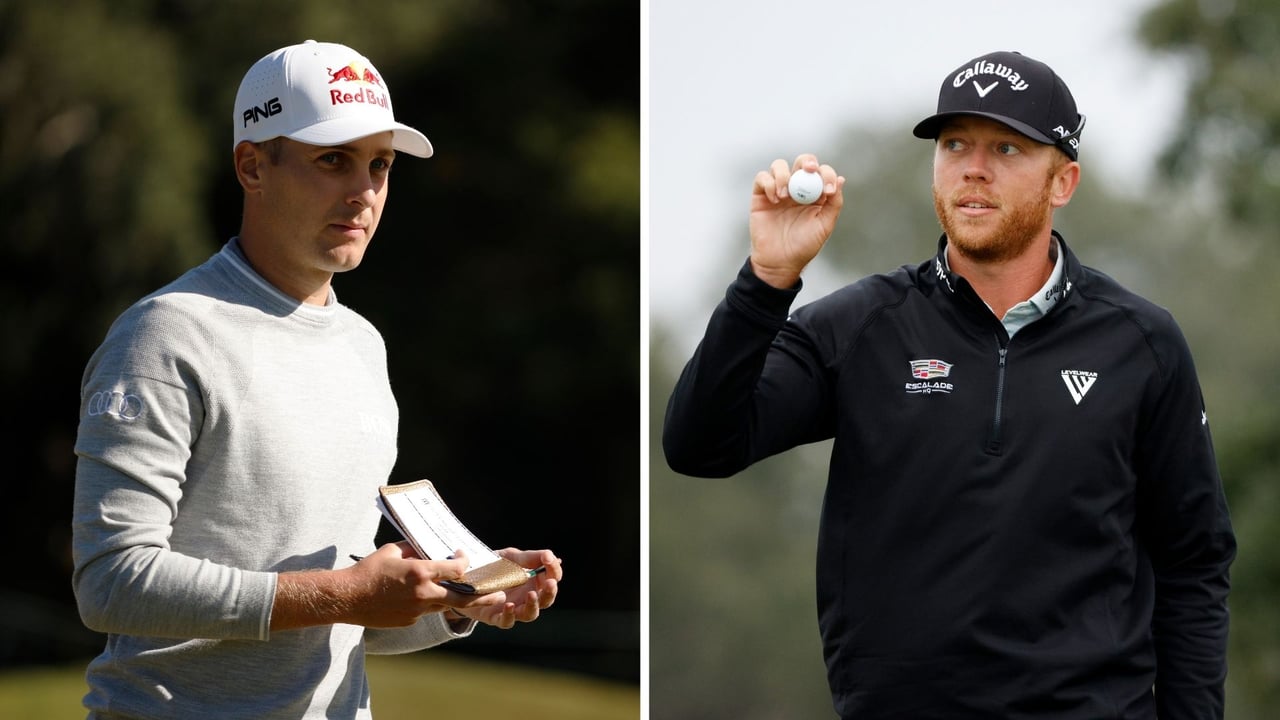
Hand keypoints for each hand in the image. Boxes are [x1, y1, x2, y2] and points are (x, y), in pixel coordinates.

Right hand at [343, 543, 505, 627]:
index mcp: (420, 572)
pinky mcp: (409, 622)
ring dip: (452, 599)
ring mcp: (417, 611)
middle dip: (483, 596)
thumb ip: (414, 548)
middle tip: (500, 594)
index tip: (464, 557)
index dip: (464, 562)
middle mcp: (423, 593)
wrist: (347, 598)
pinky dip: (425, 603)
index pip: (456, 569)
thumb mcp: (392, 551)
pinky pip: (425, 611)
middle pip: (462, 598)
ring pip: (443, 605)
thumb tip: (427, 544)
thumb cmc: (368, 571)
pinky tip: (410, 597)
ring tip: (468, 595)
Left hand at [452, 548, 561, 629]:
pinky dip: (509, 616)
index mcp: (535, 581)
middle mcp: (527, 597)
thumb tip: (550, 555)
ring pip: (530, 614)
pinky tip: (508, 606)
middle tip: (550, 583)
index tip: (548, 559)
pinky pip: (507, 621)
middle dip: (550, 592)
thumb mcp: (512, 557)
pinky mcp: (496, 617)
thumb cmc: (494, 567)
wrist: (466, 577)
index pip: (553, 577)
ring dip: (534, 605)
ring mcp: (513, 608)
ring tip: (531, 594)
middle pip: (547, 599)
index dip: (554, 569)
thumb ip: (530, 557)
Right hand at [748, 154, 844, 288]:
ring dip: (784, 174)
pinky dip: (768, 183)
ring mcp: (778, 190)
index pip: (822, 173)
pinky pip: (762, 178)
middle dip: (807, 161)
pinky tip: (775, 199)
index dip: (827, 174)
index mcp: (815, 194)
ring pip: (779, 165)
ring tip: (785, 195)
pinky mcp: (761, 196)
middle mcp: (797, 188)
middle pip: (802, 162)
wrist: (780, 262)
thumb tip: (840, 180)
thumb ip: (834, 203)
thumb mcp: (824, 226)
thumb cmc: (804, 246)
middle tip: (809, 170)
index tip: (828, 191)